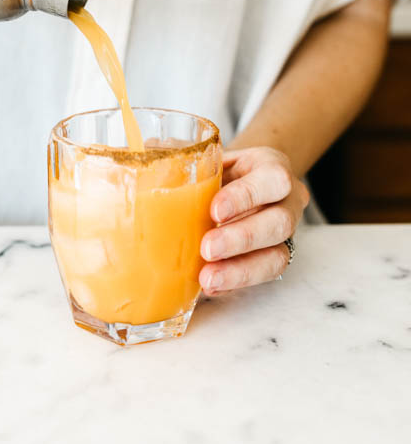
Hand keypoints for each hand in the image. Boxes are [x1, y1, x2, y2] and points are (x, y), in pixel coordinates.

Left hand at [199, 147, 309, 293]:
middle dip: (242, 238)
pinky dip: (234, 282)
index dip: (245, 197)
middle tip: (207, 248)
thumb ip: (193, 160)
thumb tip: (155, 158)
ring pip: (276, 256)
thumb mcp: (214, 158)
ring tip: (207, 277)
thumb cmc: (226, 170)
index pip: (274, 179)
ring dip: (239, 270)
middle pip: (279, 223)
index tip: (214, 211)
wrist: (243, 183)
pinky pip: (263, 277)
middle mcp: (288, 201)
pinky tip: (210, 285)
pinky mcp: (275, 258)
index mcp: (273, 168)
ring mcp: (286, 234)